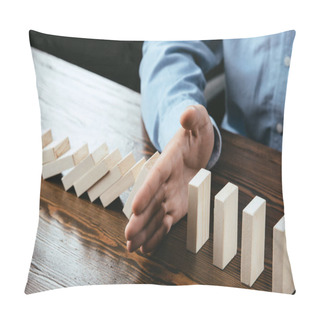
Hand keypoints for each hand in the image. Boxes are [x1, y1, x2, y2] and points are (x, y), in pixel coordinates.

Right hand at [125, 104, 213, 252]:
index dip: (145, 192)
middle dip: (140, 219)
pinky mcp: (177, 206)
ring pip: (155, 215)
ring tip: (132, 248)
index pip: (154, 177)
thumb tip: (187, 114)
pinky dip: (158, 234)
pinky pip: (166, 221)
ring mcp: (169, 194)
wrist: (195, 146)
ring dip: (145, 231)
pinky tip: (147, 248)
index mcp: (167, 161)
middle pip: (150, 201)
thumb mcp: (199, 122)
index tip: (135, 208)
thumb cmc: (195, 134)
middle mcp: (164, 181)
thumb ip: (194, 117)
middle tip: (127, 236)